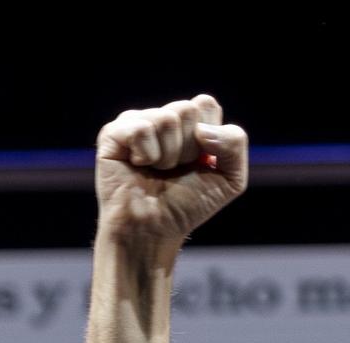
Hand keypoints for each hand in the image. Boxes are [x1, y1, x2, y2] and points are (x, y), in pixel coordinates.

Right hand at [94, 95, 248, 250]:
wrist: (153, 231)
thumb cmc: (186, 206)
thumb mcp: (230, 178)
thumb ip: (235, 142)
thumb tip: (201, 130)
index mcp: (189, 123)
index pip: (206, 104)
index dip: (208, 139)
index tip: (198, 164)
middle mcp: (162, 118)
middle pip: (187, 109)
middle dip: (188, 149)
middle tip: (174, 171)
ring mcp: (136, 122)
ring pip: (167, 119)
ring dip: (167, 156)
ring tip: (156, 172)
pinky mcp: (113, 134)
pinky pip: (141, 128)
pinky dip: (146, 155)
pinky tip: (137, 167)